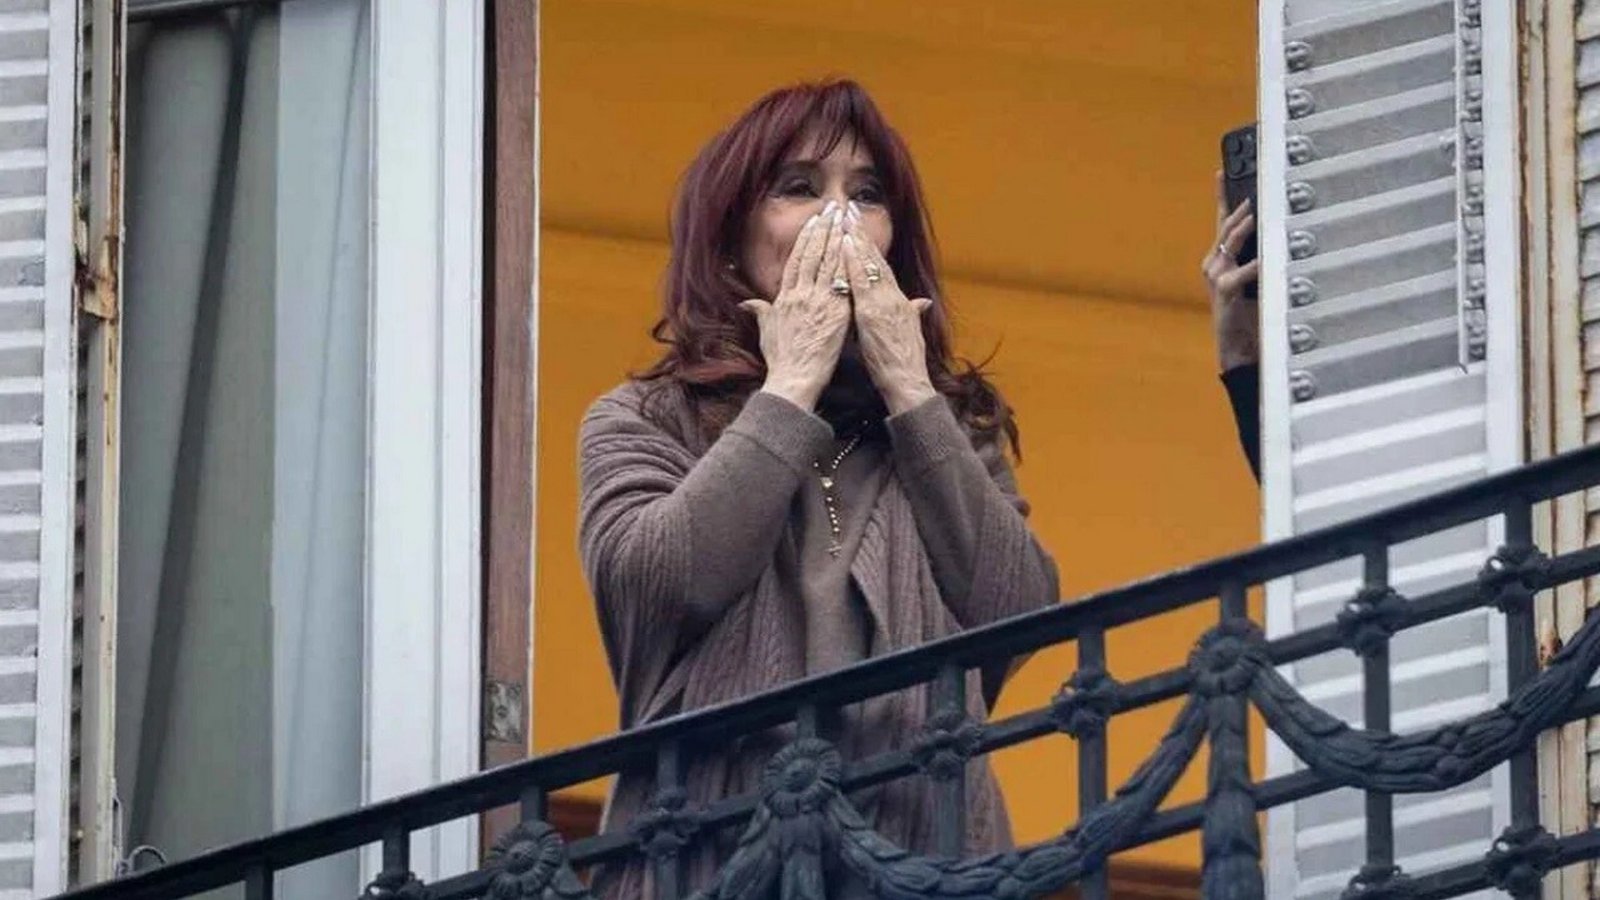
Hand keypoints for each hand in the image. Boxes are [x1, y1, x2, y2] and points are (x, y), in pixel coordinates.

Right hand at [742, 202, 851, 410]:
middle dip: (822, 229)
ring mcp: (818, 301)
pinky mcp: (835, 311)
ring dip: (836, 237)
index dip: (805, 239)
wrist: (794, 379)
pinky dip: (846, 261)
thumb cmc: (781, 361)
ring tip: (843, 218)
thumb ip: (760, 313)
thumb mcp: (767, 332)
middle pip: (812, 255)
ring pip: (828, 262)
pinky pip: (842, 280)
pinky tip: (853, 245)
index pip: (796, 261)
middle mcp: (800, 295)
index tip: (814, 221)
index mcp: (784, 298)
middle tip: (831, 208)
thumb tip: (747, 303)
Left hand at [841, 227, 937, 415]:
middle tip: (847, 210)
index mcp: (896, 301)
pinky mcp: (874, 312)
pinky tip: (843, 246)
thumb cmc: (904, 362)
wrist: (908, 381)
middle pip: (873, 258)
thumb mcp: (909, 332)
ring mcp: (883, 302)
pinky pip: (861, 282)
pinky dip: (853, 262)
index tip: (857, 225)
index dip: (868, 244)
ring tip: (843, 218)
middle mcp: (891, 296)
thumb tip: (921, 302)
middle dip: (859, 233)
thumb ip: (912, 313)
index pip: (880, 266)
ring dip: (854, 239)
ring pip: (867, 264)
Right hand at [1203, 171, 1260, 372]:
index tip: (1222, 172)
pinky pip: (1240, 271)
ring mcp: (1215, 276)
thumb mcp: (1256, 281)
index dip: (1221, 196)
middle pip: (1226, 227)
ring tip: (1257, 210)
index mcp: (1220, 260)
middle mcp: (1213, 264)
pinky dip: (1254, 263)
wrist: (1238, 348)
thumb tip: (1279, 233)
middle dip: (1238, 206)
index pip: (1221, 221)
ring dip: (1243, 225)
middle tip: (1252, 186)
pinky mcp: (1223, 291)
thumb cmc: (1250, 315)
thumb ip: (1261, 259)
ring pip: (1229, 242)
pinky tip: (1265, 256)